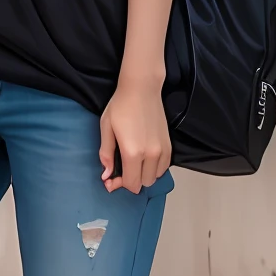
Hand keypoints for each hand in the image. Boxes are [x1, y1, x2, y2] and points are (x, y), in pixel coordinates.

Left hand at [99, 70, 171, 192]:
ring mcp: (162, 150)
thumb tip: (106, 176)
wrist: (142, 89)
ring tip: (135, 164)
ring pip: (156, 177)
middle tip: (122, 170)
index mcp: (132, 152)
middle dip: (132, 181)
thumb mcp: (106, 129)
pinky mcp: (169, 144)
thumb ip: (106, 155)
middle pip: (145, 183)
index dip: (119, 185)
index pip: (131, 183)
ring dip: (144, 175)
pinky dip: (155, 168)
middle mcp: (150, 154)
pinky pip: (165, 167)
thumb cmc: (120, 106)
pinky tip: (145, 159)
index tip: (111, 179)